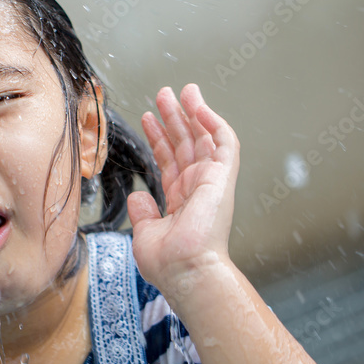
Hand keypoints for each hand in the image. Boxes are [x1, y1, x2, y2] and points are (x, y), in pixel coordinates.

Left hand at [127, 84, 239, 294]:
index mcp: (179, 200)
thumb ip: (143, 213)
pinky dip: (212, 121)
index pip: (169, 161)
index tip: (147, 118)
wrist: (185, 271)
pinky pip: (223, 141)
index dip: (159, 138)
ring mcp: (211, 181)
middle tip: (163, 95)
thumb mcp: (146, 234)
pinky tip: (197, 105)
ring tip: (178, 91)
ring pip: (203, 137)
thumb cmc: (168, 263)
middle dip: (174, 118)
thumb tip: (139, 196)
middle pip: (185, 144)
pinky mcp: (222, 177)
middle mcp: (196, 188)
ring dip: (191, 112)